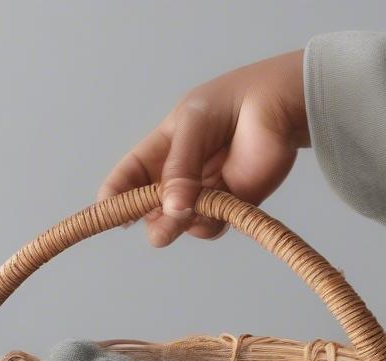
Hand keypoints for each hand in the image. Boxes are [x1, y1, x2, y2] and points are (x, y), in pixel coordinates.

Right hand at [98, 51, 307, 246]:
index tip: (107, 214)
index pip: (128, 178)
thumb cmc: (232, 104)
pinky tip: (221, 203)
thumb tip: (171, 209)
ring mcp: (202, 194)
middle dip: (150, 221)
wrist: (278, 108)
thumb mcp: (193, 125)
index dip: (114, 197)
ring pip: (179, 223)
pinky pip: (209, 227)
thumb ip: (179, 167)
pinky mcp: (228, 207)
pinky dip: (210, 222)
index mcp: (161, 151)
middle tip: (159, 231)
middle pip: (150, 210)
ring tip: (189, 213)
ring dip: (180, 224)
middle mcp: (178, 177)